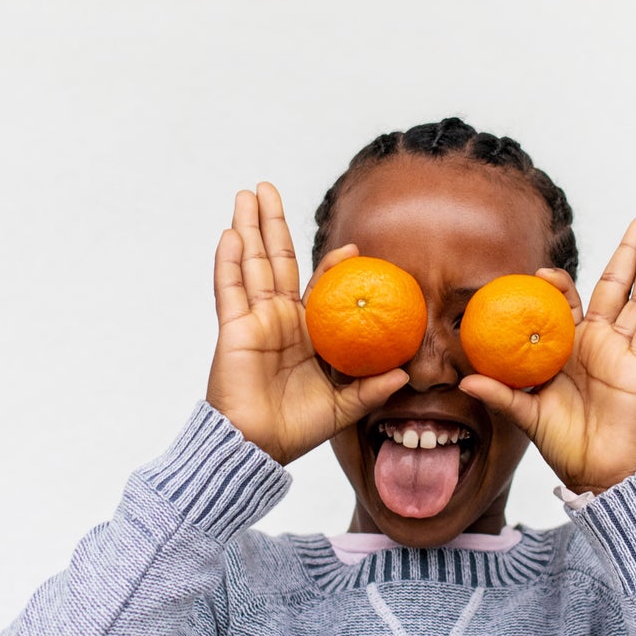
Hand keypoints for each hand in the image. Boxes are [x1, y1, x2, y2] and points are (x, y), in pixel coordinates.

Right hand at [204, 183, 409, 467]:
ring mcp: (253, 320)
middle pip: (275, 260)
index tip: (352, 248)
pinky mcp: (233, 329)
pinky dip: (229, 260)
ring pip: (251, 264)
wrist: (258, 446)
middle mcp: (278, 319)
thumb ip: (371, 388)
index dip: (332, 265)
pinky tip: (231, 233)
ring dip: (248, 227)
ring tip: (247, 194)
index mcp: (307, 333)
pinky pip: (229, 288)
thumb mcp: (344, 406)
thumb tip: (406, 375)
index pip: (318, 287)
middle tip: (268, 188)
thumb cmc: (297, 429)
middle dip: (272, 223)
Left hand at [458, 214, 635, 494]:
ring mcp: (622, 351)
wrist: (597, 472)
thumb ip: (501, 394)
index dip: (558, 283)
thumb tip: (466, 380)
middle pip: (615, 287)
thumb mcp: (526, 415)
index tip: (544, 274)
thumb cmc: (563, 444)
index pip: (567, 303)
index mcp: (568, 347)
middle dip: (626, 252)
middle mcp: (597, 342)